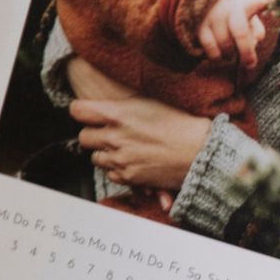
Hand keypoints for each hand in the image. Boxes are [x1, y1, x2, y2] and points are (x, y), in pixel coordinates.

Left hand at [70, 93, 212, 192]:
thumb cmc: (180, 122)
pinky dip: (117, 168)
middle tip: (108, 132)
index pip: (78, 110)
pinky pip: (110, 173)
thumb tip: (105, 106)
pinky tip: (133, 160)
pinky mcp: (129, 177)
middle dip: (94, 134)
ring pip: (95, 157)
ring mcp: (121, 159)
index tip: (88, 112)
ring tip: (125, 147)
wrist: (201, 151)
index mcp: (118, 114)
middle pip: (84, 137)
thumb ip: (122, 106)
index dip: (82, 111)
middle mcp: (115, 137)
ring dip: (105, 152)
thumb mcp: (150, 103)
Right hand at [197, 0, 273, 69]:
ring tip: (232, 53)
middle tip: (250, 64)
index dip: (263, 1)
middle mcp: (229, 9)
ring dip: (231, 54)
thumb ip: (257, 31)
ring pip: (225, 44)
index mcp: (246, 5)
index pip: (256, 2)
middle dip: (246, 51)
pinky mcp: (201, 27)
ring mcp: (214, 17)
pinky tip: (221, 56)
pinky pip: (211, 48)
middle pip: (240, 32)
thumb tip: (254, 43)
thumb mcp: (250, 18)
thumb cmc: (238, 16)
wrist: (211, 5)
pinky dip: (217, 57)